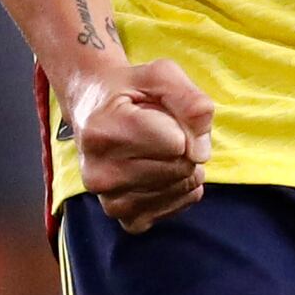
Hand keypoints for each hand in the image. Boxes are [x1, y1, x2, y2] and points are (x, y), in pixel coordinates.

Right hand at [66, 54, 213, 231]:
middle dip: (184, 145)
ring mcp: (111, 201)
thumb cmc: (130, 90)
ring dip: (183, 165)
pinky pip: (177, 206)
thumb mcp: (161, 74)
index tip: (160, 114)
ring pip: (182, 186)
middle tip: (158, 130)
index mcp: (103, 132)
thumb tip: (200, 152)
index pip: (177, 143)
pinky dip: (179, 188)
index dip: (182, 124)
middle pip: (182, 166)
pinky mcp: (126, 219)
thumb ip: (190, 101)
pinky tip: (159, 169)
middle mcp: (100, 173)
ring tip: (155, 148)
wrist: (94, 111)